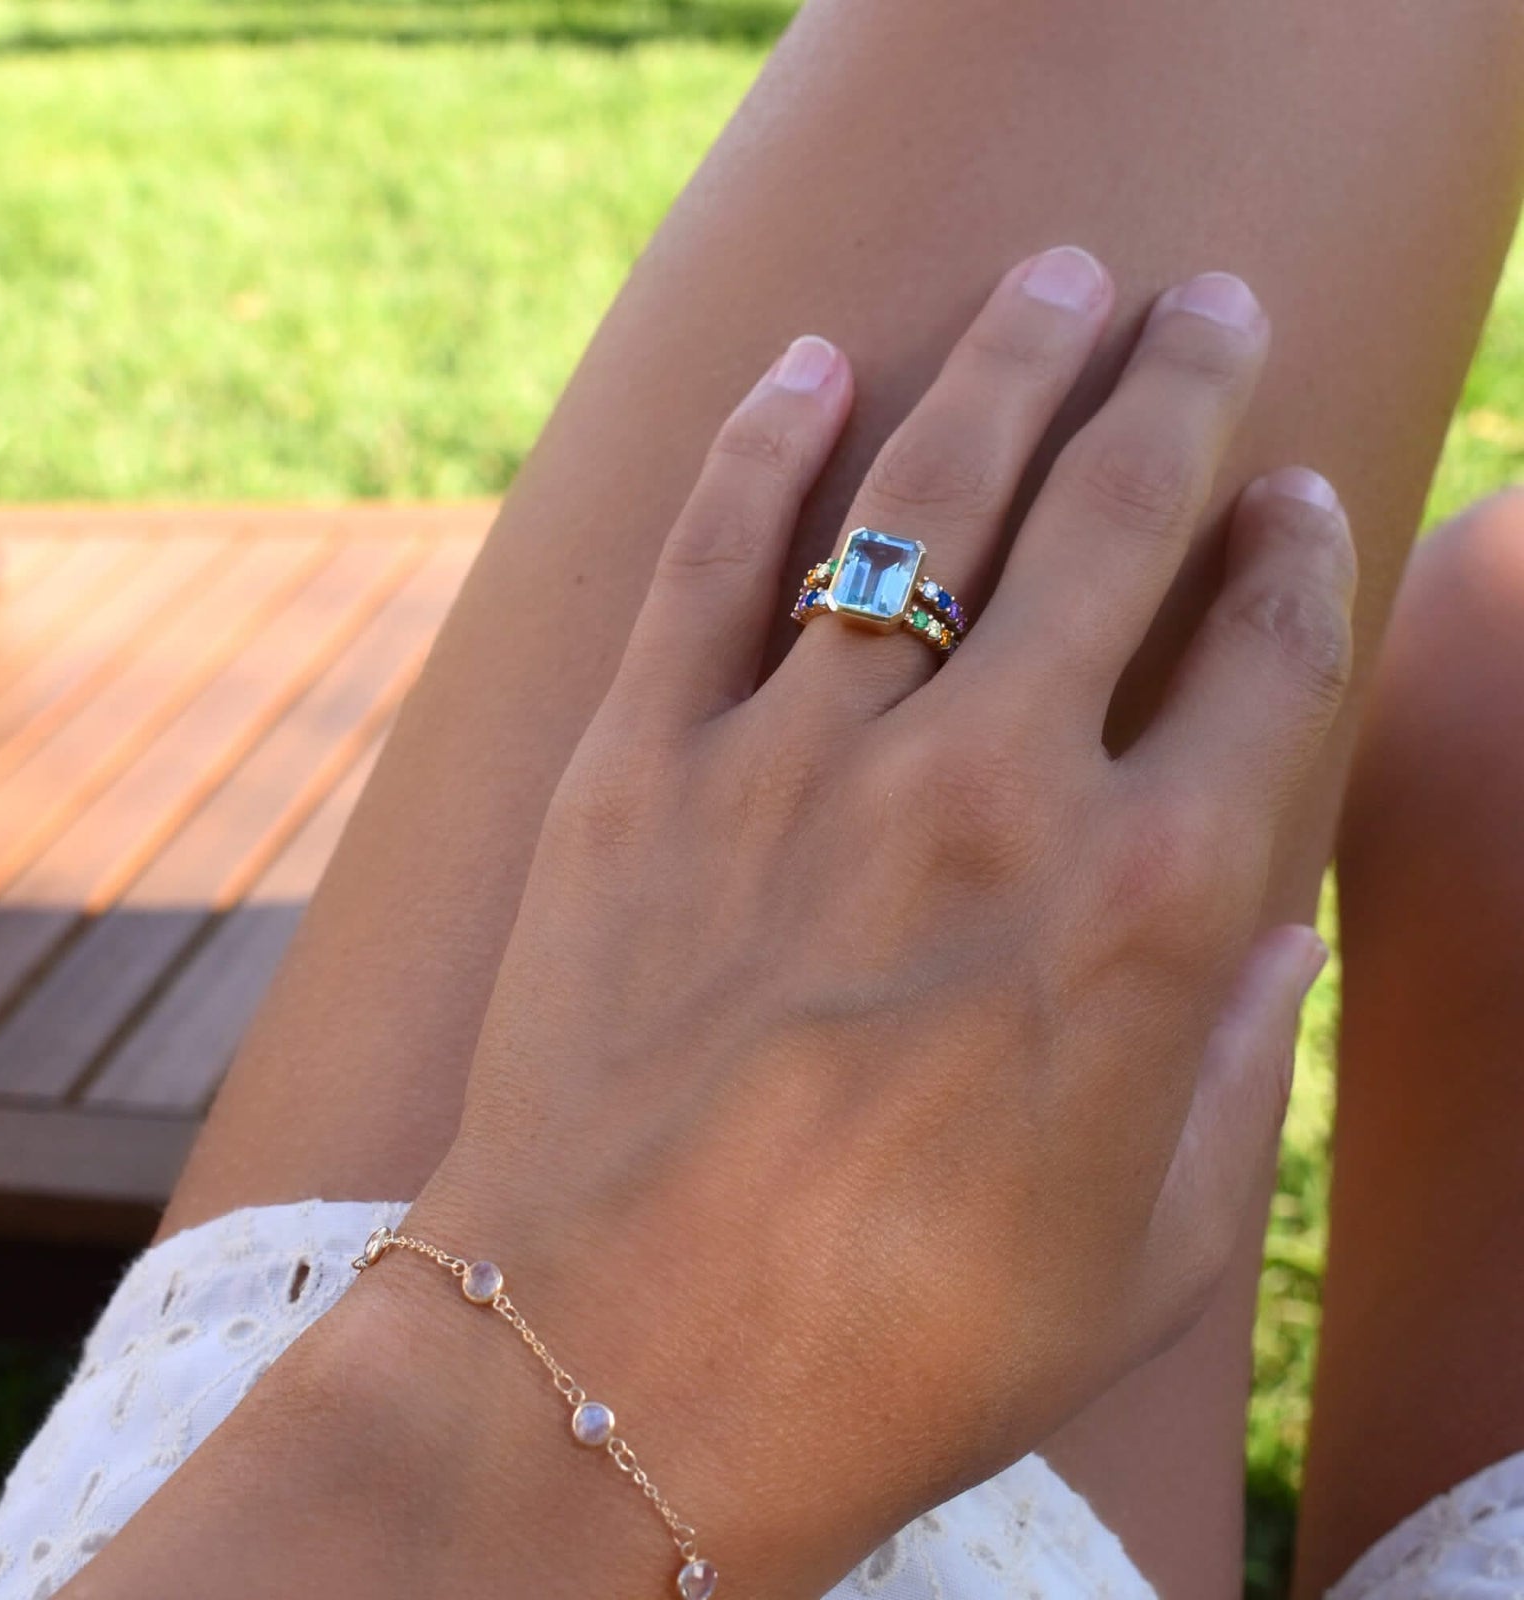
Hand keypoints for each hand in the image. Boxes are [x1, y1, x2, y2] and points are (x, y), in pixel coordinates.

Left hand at [360, 251, 1349, 1595]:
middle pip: (1118, 518)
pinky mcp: (640, 768)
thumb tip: (1279, 930)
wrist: (613, 1380)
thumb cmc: (897, 1351)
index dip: (1294, 558)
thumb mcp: (1142, 1253)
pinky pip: (709, 559)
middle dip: (1182, 388)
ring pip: (928, 496)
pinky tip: (816, 362)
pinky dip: (763, 444)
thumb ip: (1232, 1070)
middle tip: (1206, 305)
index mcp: (1147, 914)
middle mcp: (989, 799)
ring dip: (1012, 364)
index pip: (1266, 659)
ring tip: (1061, 279)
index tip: (1292, 500)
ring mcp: (802, 764)